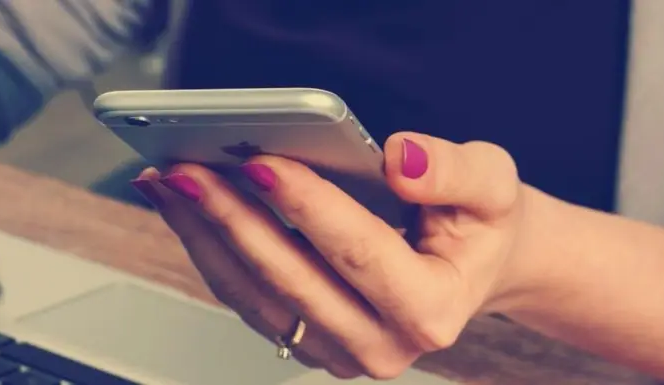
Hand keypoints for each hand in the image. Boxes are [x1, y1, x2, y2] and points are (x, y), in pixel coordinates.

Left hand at [131, 132, 532, 378]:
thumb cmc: (477, 227)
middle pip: (289, 277)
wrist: (469, 265)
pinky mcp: (305, 340)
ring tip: (169, 183)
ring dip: (204, 235)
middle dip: (231, 217)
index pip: (357, 252)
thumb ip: (455, 172)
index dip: (306, 206)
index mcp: (430, 309)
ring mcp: (337, 350)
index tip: (260, 162)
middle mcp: (380, 344)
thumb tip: (399, 159)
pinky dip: (209, 248)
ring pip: (252, 294)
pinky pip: (244, 297)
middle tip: (187, 170)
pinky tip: (185, 208)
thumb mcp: (494, 186)